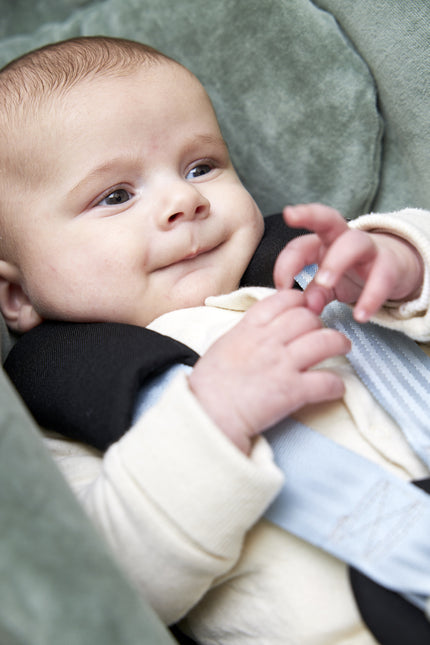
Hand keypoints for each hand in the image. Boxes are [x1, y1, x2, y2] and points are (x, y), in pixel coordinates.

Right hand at [188, 289, 349, 453]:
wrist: (207, 413)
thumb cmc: (209, 385)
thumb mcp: (224, 345)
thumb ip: (247, 333)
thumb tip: (264, 328)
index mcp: (249, 328)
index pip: (284, 300)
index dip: (300, 301)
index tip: (305, 308)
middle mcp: (269, 341)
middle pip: (308, 317)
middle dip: (320, 323)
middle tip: (322, 333)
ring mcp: (282, 364)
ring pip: (326, 341)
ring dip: (339, 343)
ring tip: (342, 348)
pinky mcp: (293, 391)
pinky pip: (327, 381)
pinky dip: (336, 384)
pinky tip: (335, 387)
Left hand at [273, 203, 423, 321]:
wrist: (394, 271)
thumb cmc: (351, 274)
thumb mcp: (328, 285)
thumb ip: (314, 294)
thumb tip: (306, 308)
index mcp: (322, 242)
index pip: (298, 245)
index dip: (285, 265)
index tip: (280, 288)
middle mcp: (343, 238)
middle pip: (327, 218)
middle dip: (309, 215)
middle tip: (291, 218)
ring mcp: (368, 248)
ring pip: (354, 242)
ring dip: (336, 261)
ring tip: (325, 284)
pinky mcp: (390, 263)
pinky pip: (382, 276)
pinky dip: (371, 296)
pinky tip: (361, 316)